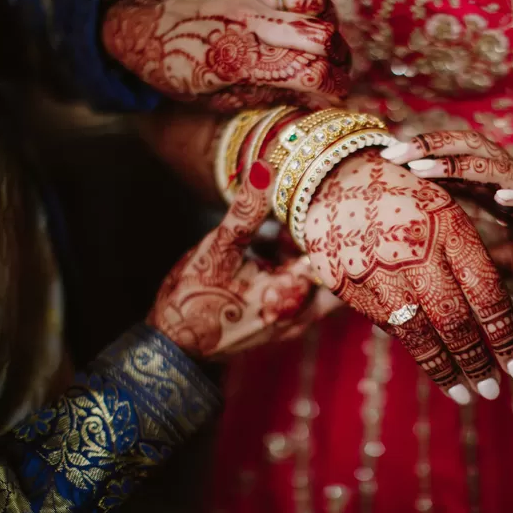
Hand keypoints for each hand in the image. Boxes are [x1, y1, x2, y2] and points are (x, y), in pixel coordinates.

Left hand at [102, 0, 349, 110]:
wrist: (143, 23)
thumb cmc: (179, 70)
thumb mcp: (218, 99)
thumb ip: (267, 96)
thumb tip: (313, 98)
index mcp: (239, 61)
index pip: (310, 73)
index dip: (334, 89)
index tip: (337, 97)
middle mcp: (249, 22)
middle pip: (322, 37)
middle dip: (339, 61)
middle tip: (335, 74)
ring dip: (328, 23)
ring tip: (321, 42)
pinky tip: (306, 16)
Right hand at [147, 161, 334, 358]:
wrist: (173, 344)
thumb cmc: (194, 297)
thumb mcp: (220, 247)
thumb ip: (247, 210)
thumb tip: (266, 168)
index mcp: (293, 291)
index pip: (336, 255)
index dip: (339, 227)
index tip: (339, 201)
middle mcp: (302, 310)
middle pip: (336, 272)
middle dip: (331, 242)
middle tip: (328, 210)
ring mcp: (294, 321)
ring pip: (320, 284)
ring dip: (311, 255)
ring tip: (296, 224)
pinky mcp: (283, 324)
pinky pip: (304, 293)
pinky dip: (297, 270)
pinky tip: (276, 247)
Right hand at [304, 149, 512, 403]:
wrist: (333, 176)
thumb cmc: (406, 193)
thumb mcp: (448, 212)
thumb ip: (479, 261)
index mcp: (447, 227)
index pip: (485, 292)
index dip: (505, 336)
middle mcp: (414, 252)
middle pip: (454, 320)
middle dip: (478, 362)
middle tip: (494, 391)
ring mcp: (378, 272)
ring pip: (418, 334)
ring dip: (445, 370)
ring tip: (465, 394)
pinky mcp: (349, 286)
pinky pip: (389, 326)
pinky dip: (415, 348)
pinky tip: (433, 365)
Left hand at [381, 130, 512, 282]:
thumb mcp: (510, 255)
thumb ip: (480, 251)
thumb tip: (440, 262)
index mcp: (497, 189)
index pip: (453, 162)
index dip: (420, 156)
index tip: (383, 159)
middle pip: (468, 150)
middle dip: (429, 147)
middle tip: (391, 152)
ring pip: (497, 167)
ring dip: (460, 166)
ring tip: (425, 167)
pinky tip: (501, 200)